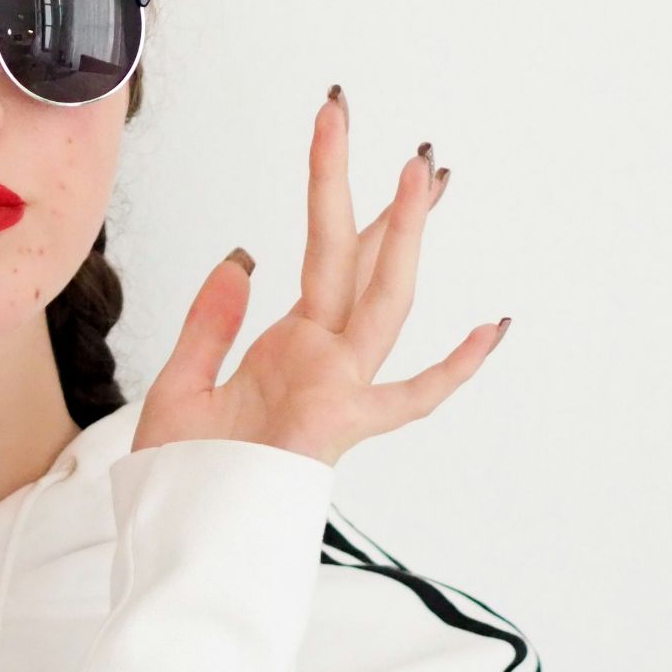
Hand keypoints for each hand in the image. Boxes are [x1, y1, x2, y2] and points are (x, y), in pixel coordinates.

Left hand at [134, 86, 507, 467]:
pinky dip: (453, 368)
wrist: (177, 535)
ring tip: (421, 172)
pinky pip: (409, 396)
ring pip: (382, 297)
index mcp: (290, 345)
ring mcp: (339, 386)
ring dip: (401, 235)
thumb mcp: (182, 384)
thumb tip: (242, 257)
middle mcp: (324, 358)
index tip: (341, 136)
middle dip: (385, 200)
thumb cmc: (182, 477)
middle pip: (363, 262)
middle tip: (415, 144)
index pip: (327, 254)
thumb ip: (212, 323)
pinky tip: (493, 327)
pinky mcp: (340, 421)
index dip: (333, 190)